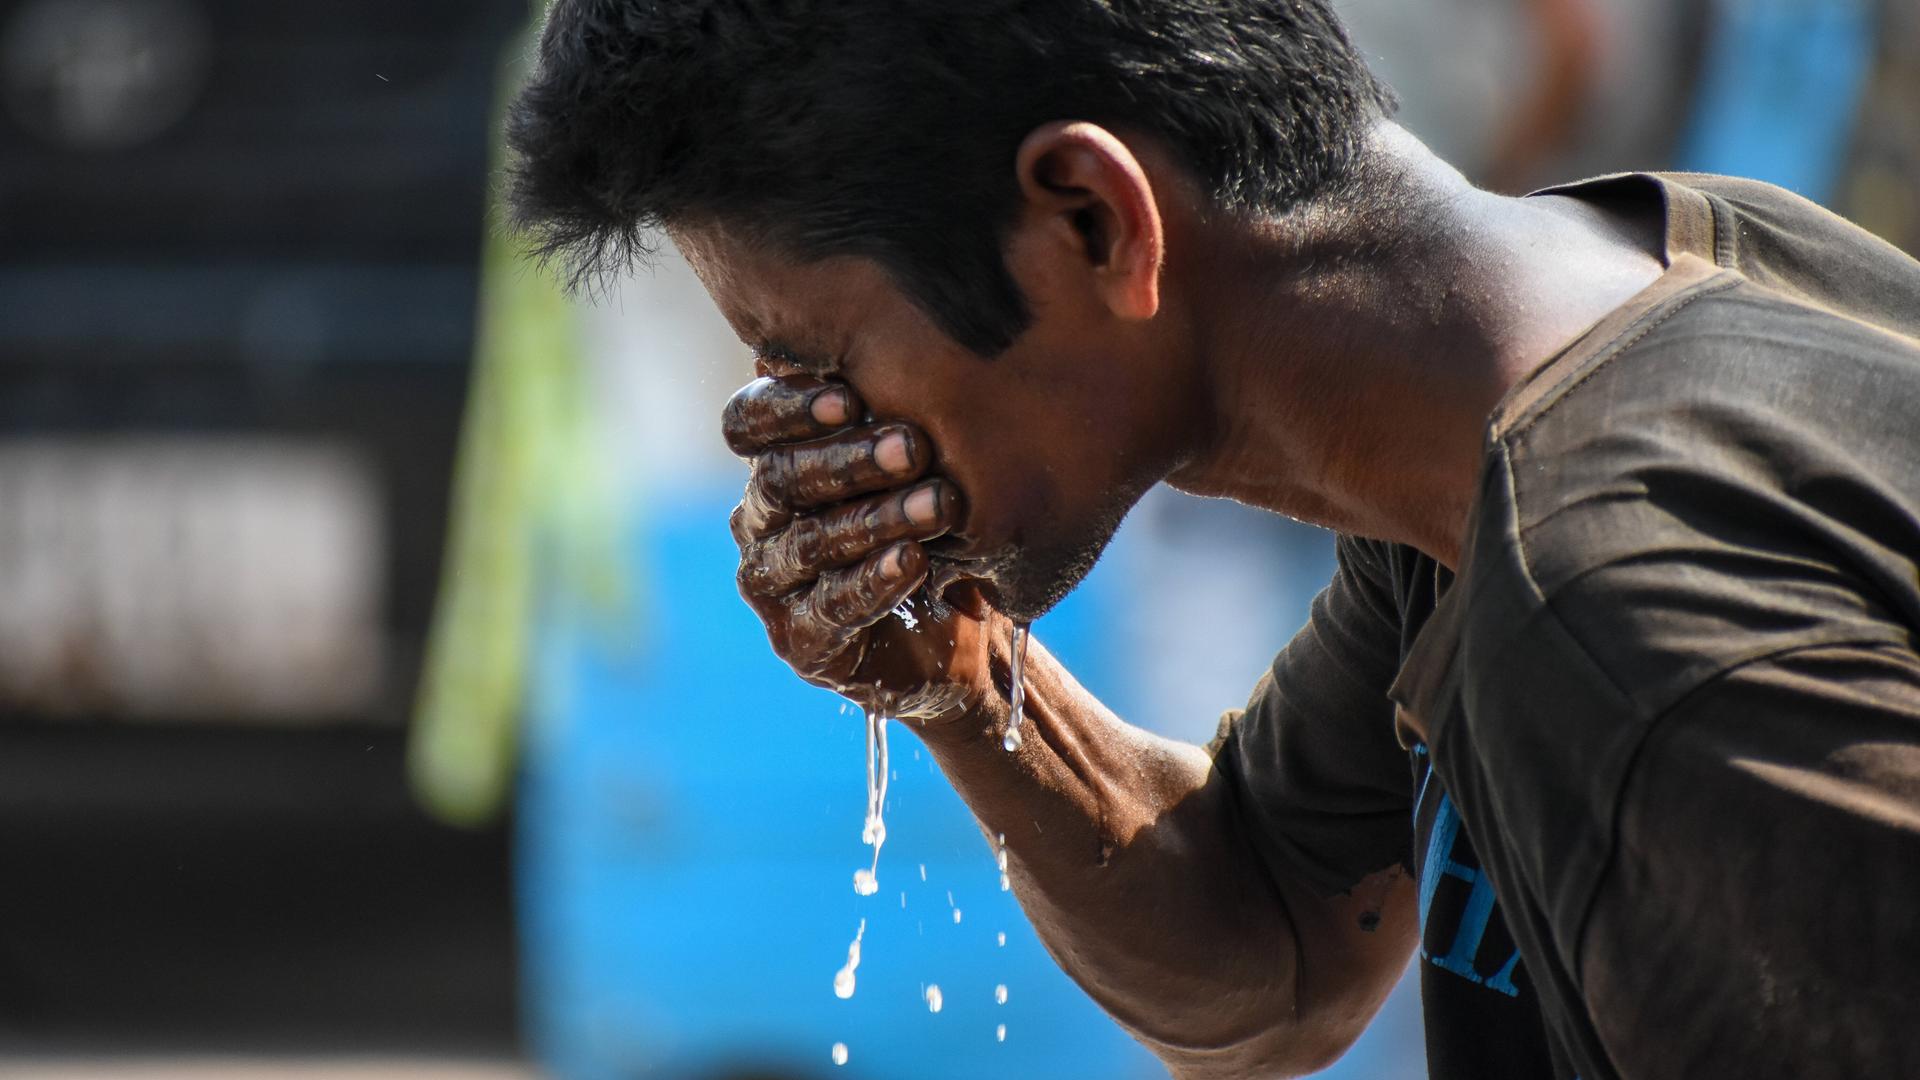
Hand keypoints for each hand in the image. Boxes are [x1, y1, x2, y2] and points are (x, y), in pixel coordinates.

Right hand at [723, 375, 998, 720]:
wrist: (962, 627)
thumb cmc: (934, 520)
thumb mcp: (917, 454)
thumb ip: (885, 399)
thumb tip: (881, 315)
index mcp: (774, 459)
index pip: (748, 423)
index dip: (788, 407)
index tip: (849, 396)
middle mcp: (761, 518)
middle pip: (780, 479)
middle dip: (849, 460)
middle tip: (914, 446)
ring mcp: (773, 584)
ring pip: (809, 543)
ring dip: (875, 519)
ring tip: (938, 504)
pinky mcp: (801, 642)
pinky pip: (829, 608)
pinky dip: (873, 582)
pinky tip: (915, 563)